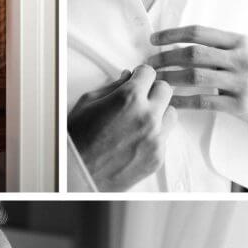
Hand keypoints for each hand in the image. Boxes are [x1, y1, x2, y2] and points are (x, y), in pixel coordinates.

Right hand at [69, 65, 174, 188]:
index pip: (149, 72)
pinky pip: (165, 138)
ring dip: (159, 112)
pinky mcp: (157, 158)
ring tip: (141, 120)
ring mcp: (155, 139)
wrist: (77, 175)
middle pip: (165, 90)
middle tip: (141, 98)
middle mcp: (147, 117)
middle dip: (153, 90)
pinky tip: (137, 140)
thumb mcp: (88, 102)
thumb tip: (128, 77)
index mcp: (129, 98)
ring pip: (171, 114)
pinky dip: (155, 136)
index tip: (137, 80)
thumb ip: (113, 86)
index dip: (140, 75)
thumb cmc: (78, 140)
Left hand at [149, 26, 247, 130]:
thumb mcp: (242, 53)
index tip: (153, 40)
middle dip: (166, 58)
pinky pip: (204, 101)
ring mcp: (241, 82)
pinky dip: (183, 101)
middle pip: (195, 53)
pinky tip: (170, 102)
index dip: (173, 34)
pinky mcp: (240, 105)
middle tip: (148, 65)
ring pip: (197, 77)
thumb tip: (176, 44)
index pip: (199, 32)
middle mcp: (240, 58)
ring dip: (171, 79)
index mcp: (238, 41)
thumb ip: (216, 47)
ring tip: (155, 83)